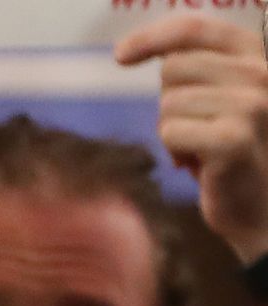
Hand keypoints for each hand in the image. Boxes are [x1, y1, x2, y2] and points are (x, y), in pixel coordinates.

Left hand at [118, 13, 267, 263]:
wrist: (264, 208)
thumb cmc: (234, 153)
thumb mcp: (221, 99)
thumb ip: (197, 69)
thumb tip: (130, 48)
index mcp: (258, 57)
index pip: (195, 29)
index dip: (152, 38)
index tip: (121, 55)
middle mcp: (262, 74)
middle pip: (173, 68)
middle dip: (171, 102)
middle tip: (197, 131)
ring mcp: (251, 105)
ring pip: (169, 103)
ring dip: (174, 132)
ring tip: (203, 151)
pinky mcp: (234, 139)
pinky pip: (170, 132)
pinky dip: (175, 152)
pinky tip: (202, 167)